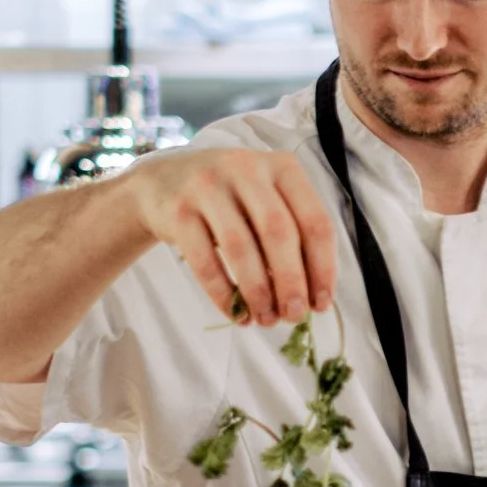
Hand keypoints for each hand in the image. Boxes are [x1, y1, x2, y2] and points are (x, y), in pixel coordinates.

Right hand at [123, 148, 338, 326]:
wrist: (163, 182)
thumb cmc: (231, 200)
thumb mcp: (266, 202)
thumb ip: (291, 238)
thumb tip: (310, 298)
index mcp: (282, 167)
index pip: (314, 221)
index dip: (322, 267)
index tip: (321, 304)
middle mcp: (247, 168)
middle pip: (279, 232)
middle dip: (291, 281)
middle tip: (294, 316)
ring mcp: (209, 186)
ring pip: (240, 247)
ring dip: (257, 291)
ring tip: (266, 319)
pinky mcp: (178, 211)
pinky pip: (204, 260)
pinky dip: (223, 294)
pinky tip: (236, 315)